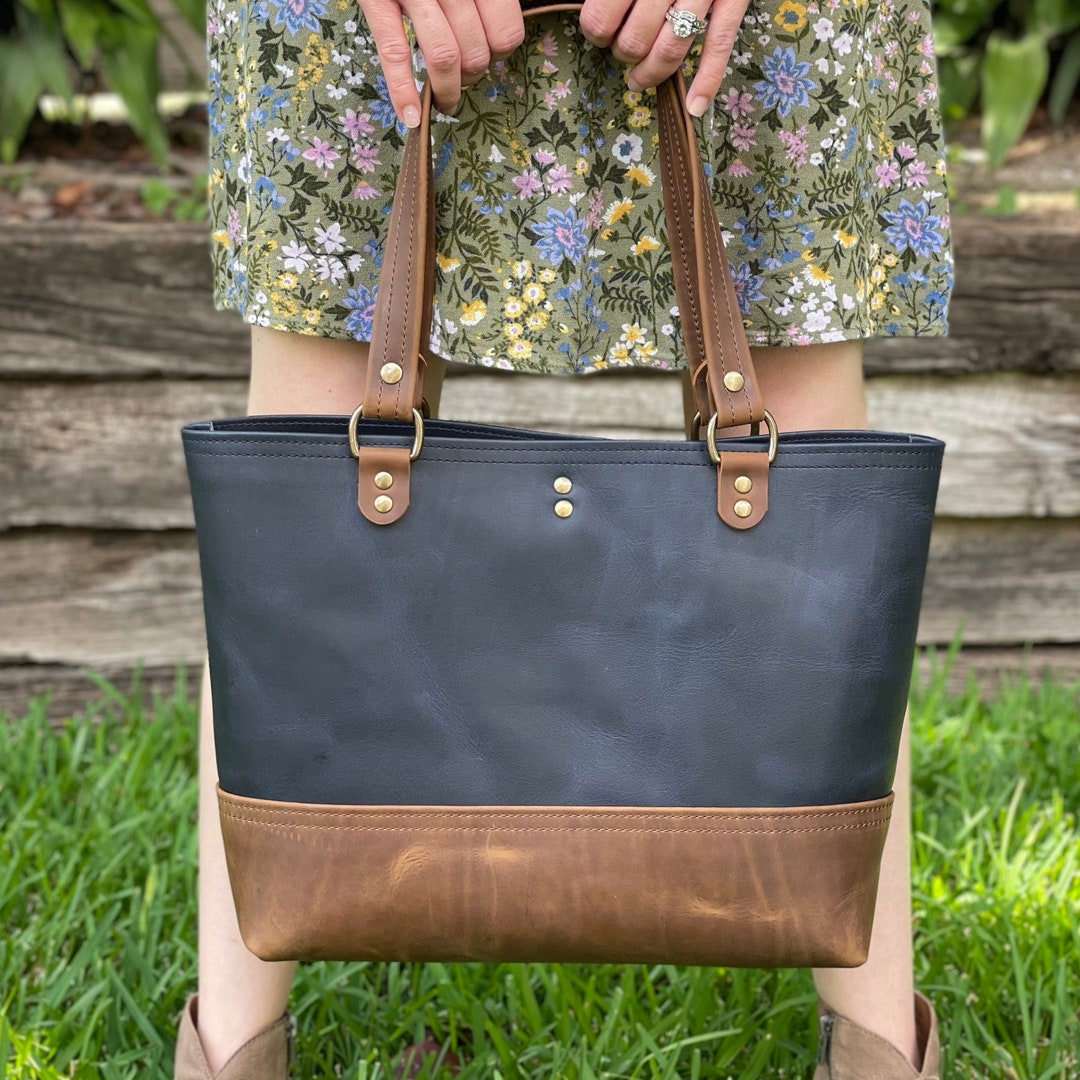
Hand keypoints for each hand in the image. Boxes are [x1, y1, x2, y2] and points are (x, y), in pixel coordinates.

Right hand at [357, 0, 525, 125]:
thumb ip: (488, 0)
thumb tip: (497, 42)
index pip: (505, 34)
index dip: (498, 54)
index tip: (487, 54)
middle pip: (476, 50)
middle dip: (472, 75)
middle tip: (463, 76)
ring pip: (444, 57)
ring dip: (447, 91)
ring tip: (445, 101)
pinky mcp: (378, 0)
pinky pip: (395, 52)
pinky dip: (403, 91)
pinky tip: (412, 117)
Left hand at [578, 0, 750, 115]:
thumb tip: (591, 9)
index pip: (601, 17)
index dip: (596, 32)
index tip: (598, 31)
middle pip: (635, 39)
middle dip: (623, 53)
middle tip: (620, 49)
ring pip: (671, 49)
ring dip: (650, 74)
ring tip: (637, 80)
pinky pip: (719, 44)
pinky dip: (707, 80)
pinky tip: (694, 106)